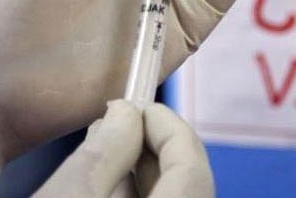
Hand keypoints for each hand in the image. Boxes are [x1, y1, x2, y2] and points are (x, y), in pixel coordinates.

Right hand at [33, 100, 213, 197]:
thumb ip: (104, 151)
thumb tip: (125, 112)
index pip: (193, 164)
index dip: (169, 126)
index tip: (137, 106)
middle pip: (187, 182)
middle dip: (152, 146)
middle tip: (120, 123)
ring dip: (140, 171)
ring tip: (104, 149)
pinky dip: (133, 196)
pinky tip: (102, 185)